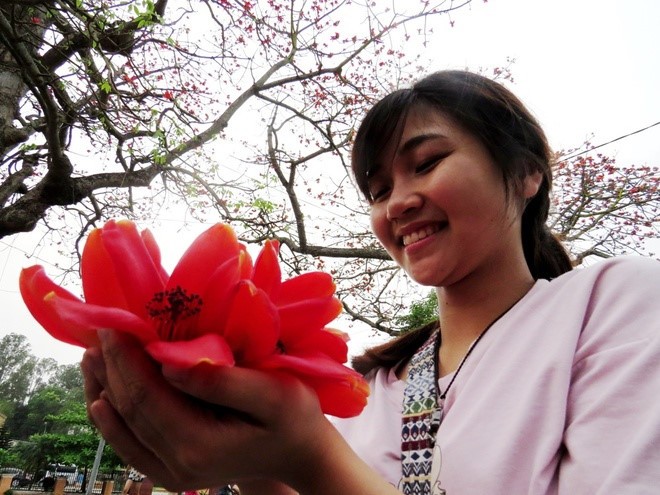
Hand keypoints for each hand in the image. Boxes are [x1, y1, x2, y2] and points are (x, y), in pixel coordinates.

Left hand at [81, 329, 328, 490]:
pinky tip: (99, 398)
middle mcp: (178, 466)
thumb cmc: (294, 416)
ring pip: (124, 427)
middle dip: (111, 368)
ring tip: (91, 355)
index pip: (146, 397)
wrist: (299, 451)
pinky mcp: (171, 471)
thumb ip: (222, 381)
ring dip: (104, 388)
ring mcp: (173, 473)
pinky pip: (130, 444)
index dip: (125, 359)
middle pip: (129, 411)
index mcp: (199, 445)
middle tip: (97, 330)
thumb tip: (170, 363)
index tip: (113, 324)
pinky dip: (111, 420)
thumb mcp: (273, 393)